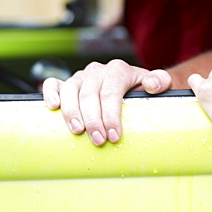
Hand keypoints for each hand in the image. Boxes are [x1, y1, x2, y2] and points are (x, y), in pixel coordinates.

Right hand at [42, 60, 171, 144]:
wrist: (131, 85)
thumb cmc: (141, 89)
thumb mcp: (157, 84)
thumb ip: (160, 81)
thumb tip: (152, 84)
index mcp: (118, 69)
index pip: (111, 92)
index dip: (111, 115)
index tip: (114, 136)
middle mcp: (97, 71)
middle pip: (90, 95)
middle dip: (93, 120)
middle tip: (99, 141)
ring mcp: (80, 76)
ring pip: (70, 90)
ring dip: (72, 112)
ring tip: (77, 132)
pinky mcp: (66, 83)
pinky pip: (53, 84)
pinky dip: (50, 93)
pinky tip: (53, 108)